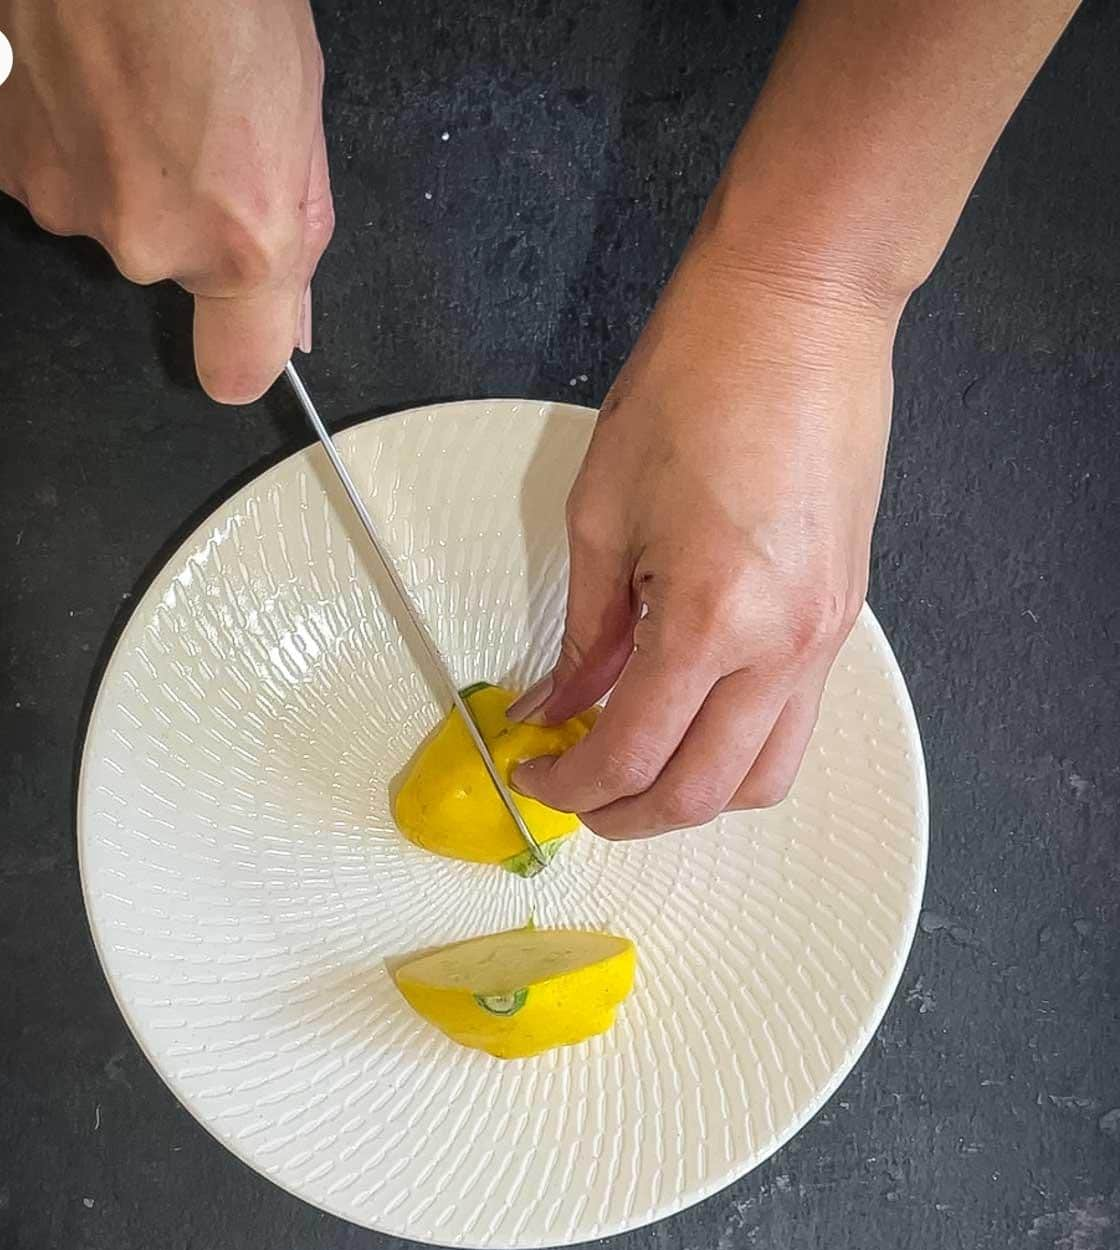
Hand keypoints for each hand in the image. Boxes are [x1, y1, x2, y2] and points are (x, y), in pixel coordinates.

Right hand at [0, 0, 332, 401]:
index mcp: (234, 232)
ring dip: (110, 151)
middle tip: (187, 102)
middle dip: (180, 198)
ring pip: (94, 203)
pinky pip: (33, 157)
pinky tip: (68, 51)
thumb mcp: (296, 97)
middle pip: (165, 258)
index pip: (239, 365)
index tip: (241, 344)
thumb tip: (291, 312)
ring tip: (123, 60)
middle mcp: (141, 235)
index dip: (241, 352)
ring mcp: (55, 195)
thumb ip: (294, 220)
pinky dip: (48, 116)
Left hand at [508, 245, 899, 838]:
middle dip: (629, 814)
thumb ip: (584, 632)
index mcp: (713, 619)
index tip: (534, 772)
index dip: (572, 783)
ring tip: (635, 768)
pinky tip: (687, 713)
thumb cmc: (696, 381)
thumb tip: (559, 703)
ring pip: (765, 776)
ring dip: (694, 795)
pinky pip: (794, 721)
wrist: (801, 307)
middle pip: (705, 794)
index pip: (634, 754)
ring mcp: (826, 636)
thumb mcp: (602, 511)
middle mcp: (783, 647)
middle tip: (576, 792)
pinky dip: (736, 744)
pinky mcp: (843, 615)